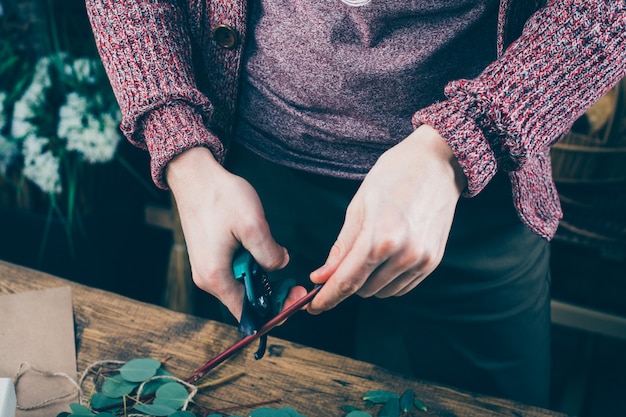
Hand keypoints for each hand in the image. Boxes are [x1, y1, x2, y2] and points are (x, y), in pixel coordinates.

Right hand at [166, 147, 306, 319]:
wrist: (194, 175)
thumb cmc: (220, 197)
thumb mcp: (252, 224)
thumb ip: (269, 252)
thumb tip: (280, 265)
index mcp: (216, 277)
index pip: (247, 313)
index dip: (274, 313)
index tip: (294, 301)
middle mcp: (208, 278)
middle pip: (245, 301)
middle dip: (272, 295)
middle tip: (294, 284)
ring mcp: (206, 268)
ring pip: (241, 285)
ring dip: (262, 278)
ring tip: (278, 260)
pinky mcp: (209, 256)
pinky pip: (234, 271)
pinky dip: (251, 267)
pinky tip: (261, 249)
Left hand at [308, 124, 466, 313]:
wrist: (437, 164)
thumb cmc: (393, 177)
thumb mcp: (358, 207)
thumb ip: (341, 247)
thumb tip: (321, 276)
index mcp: (379, 238)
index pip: (346, 281)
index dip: (326, 298)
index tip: (312, 307)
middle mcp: (403, 255)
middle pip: (363, 290)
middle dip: (346, 282)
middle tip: (341, 263)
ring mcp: (421, 260)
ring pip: (382, 292)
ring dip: (368, 282)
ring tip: (369, 251)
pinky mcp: (432, 262)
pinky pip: (402, 287)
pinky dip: (387, 281)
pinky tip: (385, 258)